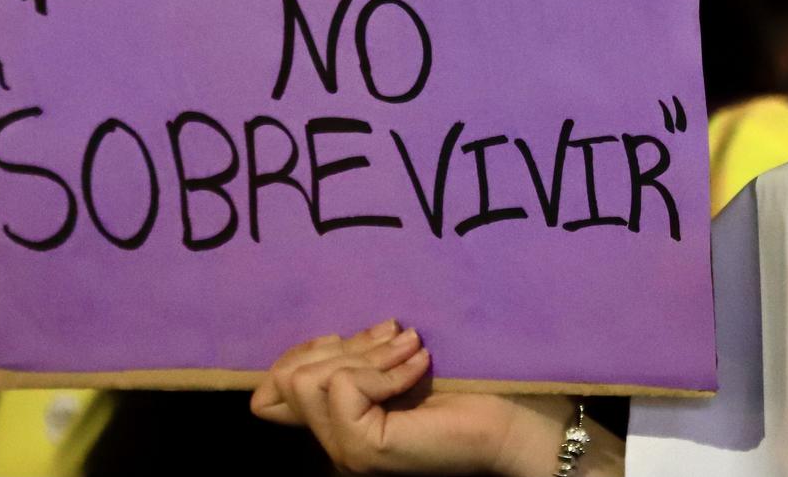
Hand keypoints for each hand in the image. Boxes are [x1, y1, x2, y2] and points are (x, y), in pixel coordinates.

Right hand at [253, 322, 615, 475]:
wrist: (520, 416)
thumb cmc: (473, 381)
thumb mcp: (394, 360)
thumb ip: (353, 357)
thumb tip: (318, 340)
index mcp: (338, 420)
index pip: (267, 394)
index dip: (302, 352)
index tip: (365, 337)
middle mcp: (335, 443)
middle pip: (287, 377)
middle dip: (344, 343)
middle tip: (400, 338)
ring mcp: (348, 451)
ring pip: (309, 380)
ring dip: (366, 352)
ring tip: (414, 350)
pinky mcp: (366, 450)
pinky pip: (342, 388)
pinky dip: (382, 368)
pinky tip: (421, 366)